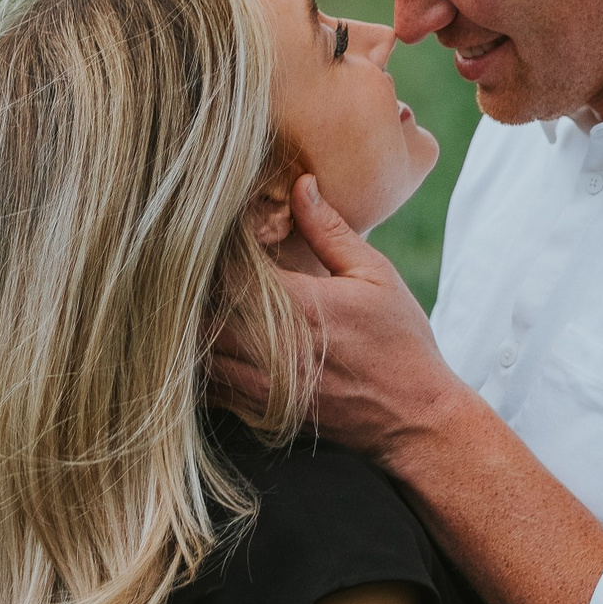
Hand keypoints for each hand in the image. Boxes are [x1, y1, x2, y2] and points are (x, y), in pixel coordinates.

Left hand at [214, 177, 471, 460]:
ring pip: (198, 354)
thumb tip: (301, 185)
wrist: (415, 418)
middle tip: (186, 265)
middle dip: (190, 289)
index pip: (229, 272)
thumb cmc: (401, 342)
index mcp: (300, 307)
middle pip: (201, 314)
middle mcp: (274, 350)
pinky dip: (198, 365)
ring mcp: (264, 386)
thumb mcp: (376, 276)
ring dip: (189, 327)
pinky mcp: (261, 411)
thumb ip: (330, 231)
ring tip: (191, 301)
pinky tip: (206, 343)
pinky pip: (210, 390)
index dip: (212, 252)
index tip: (210, 233)